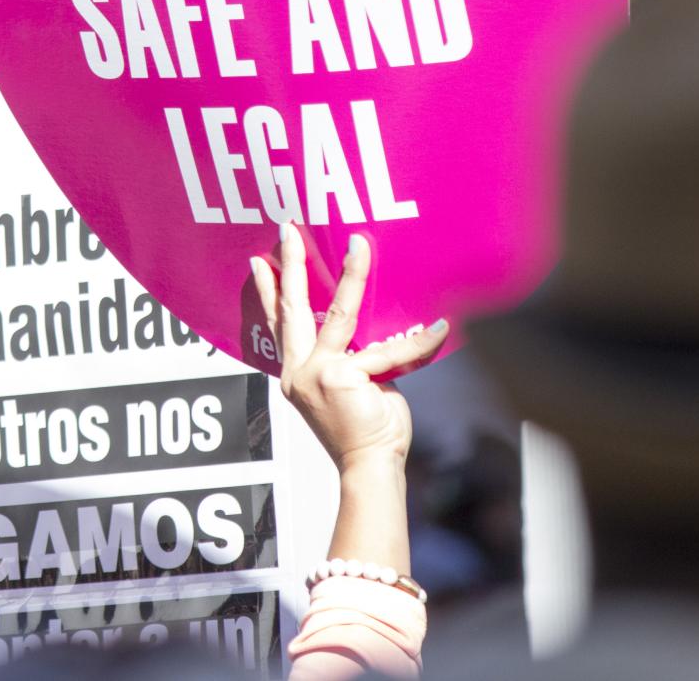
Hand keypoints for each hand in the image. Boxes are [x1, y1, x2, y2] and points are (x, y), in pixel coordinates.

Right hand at [250, 221, 449, 472]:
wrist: (371, 468)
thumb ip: (349, 358)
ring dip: (350, 277)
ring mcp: (320, 374)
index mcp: (296, 375)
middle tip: (288, 231)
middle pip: (293, 309)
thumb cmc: (365, 430)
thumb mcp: (349, 387)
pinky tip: (440, 326)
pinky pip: (389, 351)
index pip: (278, 325)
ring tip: (357, 246)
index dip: (268, 292)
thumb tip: (369, 332)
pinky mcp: (345, 377)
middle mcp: (301, 372)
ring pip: (337, 315)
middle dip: (290, 266)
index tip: (257, 261)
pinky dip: (420, 341)